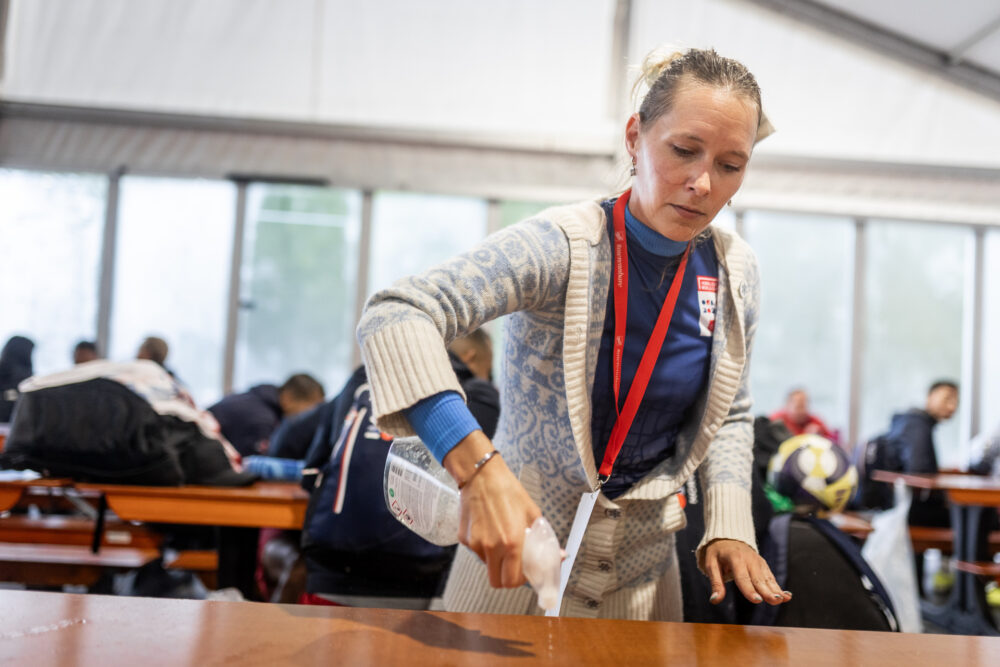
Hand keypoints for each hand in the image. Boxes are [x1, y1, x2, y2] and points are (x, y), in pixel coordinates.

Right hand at [443, 431, 540, 587]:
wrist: (482, 475)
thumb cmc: (508, 491)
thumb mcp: (532, 513)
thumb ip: (543, 538)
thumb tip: (560, 555)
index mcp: (512, 542)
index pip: (513, 581)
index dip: (520, 581)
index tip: (524, 572)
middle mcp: (491, 547)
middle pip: (497, 582)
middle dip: (506, 577)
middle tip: (512, 564)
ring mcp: (475, 544)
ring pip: (486, 566)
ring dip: (495, 560)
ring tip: (500, 538)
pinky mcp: (464, 538)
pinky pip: (476, 552)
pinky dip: (483, 547)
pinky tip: (488, 528)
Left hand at [703, 539, 790, 605]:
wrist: (727, 537)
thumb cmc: (717, 553)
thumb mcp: (710, 564)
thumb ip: (715, 583)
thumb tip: (714, 600)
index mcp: (735, 558)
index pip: (742, 577)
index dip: (749, 590)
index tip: (757, 600)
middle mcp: (749, 560)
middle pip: (758, 578)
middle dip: (767, 591)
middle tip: (774, 601)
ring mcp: (758, 562)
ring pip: (767, 578)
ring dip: (776, 590)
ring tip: (783, 600)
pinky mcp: (763, 565)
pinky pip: (771, 577)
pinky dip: (778, 587)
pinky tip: (787, 596)